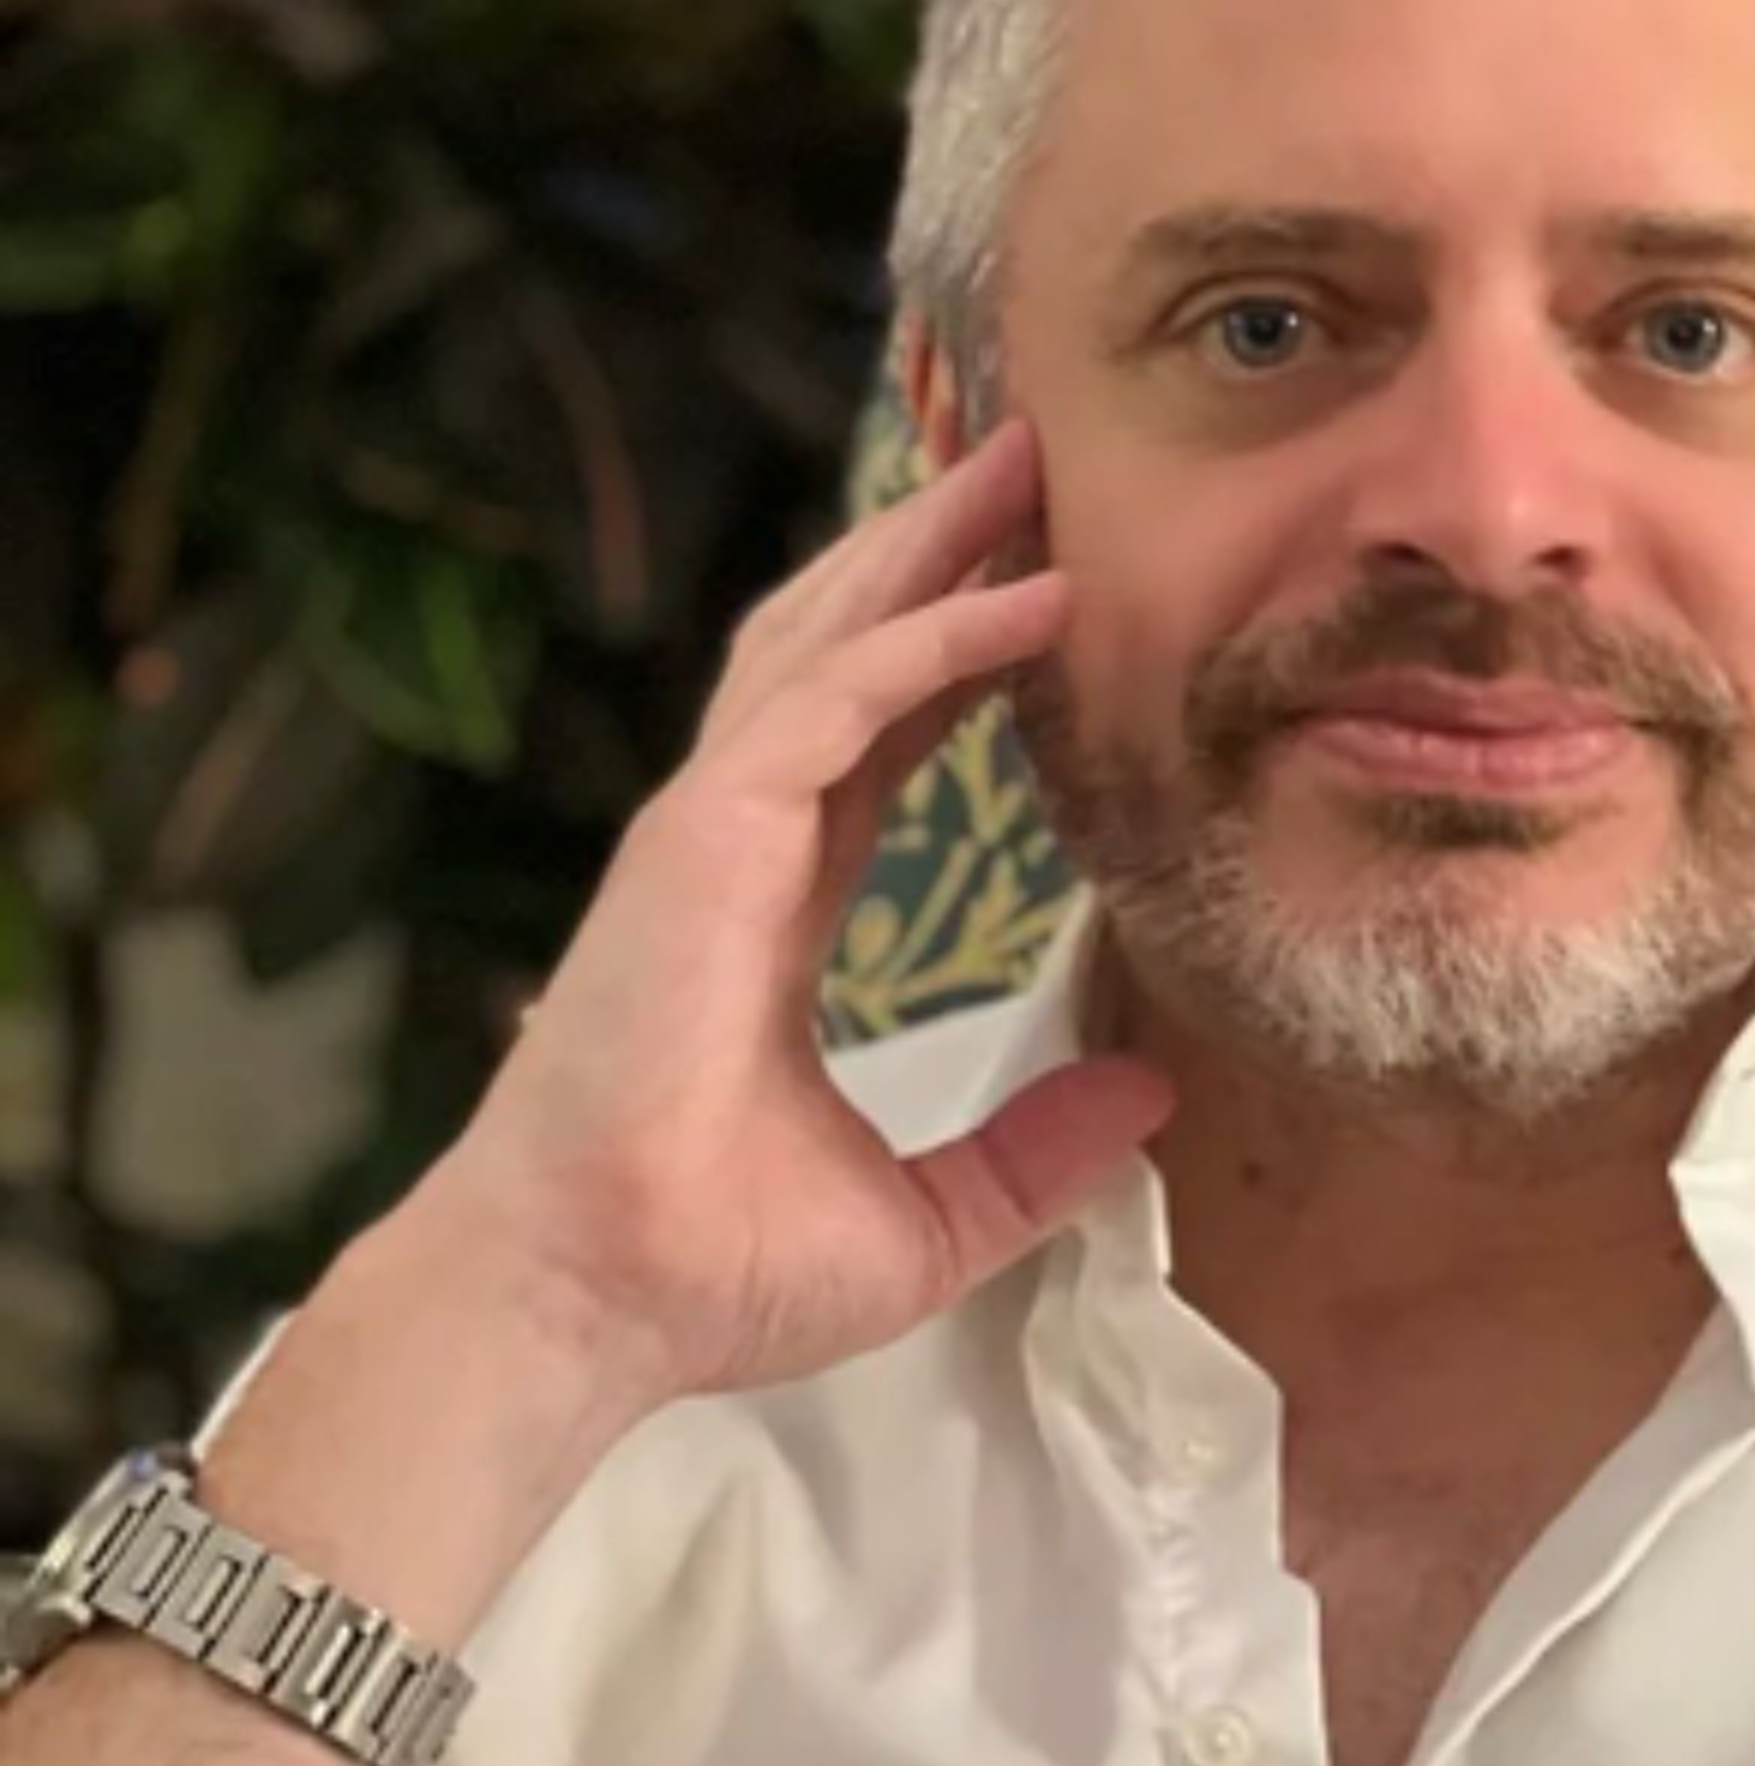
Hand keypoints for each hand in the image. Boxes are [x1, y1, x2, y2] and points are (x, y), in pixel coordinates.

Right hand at [390, 415, 1171, 1422]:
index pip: (882, 737)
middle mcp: (744, 837)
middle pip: (853, 645)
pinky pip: (839, 699)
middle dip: (942, 548)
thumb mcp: (934, 1216)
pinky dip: (935, 638)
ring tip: (1031, 463)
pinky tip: (1029, 598)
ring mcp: (716, 823)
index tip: (1047, 589)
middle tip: (1042, 464)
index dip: (960, 653)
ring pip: (835, 634)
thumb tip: (1150, 1095)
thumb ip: (1036, 1149)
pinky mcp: (708, 832)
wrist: (592, 1302)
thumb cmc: (718, 1268)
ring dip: (934, 546)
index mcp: (777, 902)